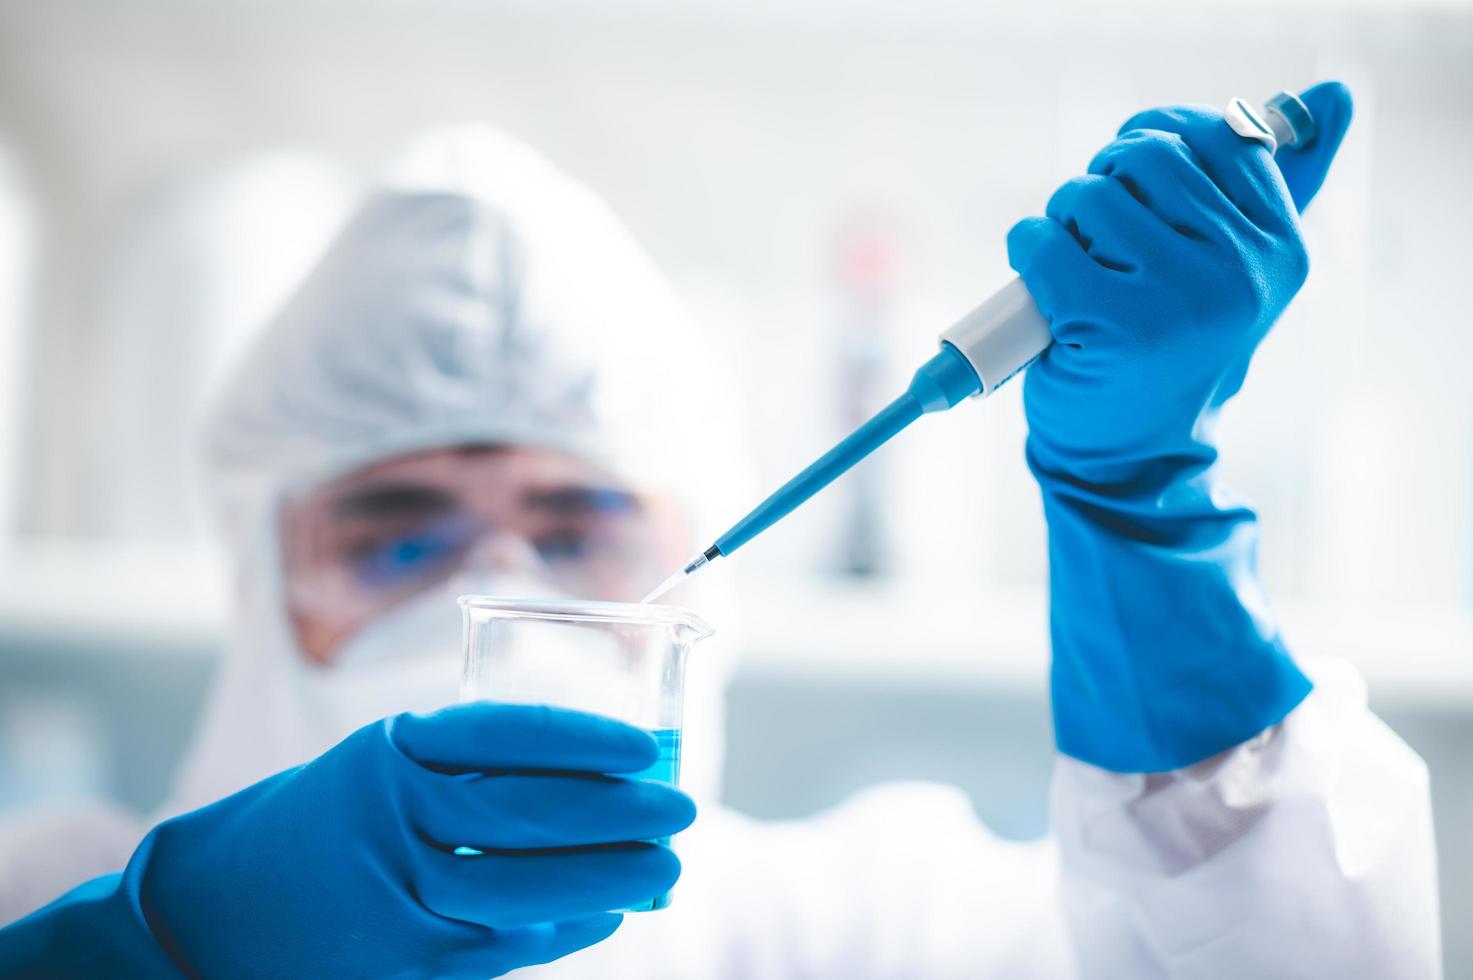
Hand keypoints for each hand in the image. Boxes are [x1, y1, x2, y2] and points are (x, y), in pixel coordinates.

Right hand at [133, 703, 693, 977]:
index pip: (506, 734)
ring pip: (524, 889)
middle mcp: (390, 821)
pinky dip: (564, 929)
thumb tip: (592, 778)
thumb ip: (464, 768)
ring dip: (609, 878)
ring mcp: (395, 901)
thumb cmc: (316, 825)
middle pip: (527, 814)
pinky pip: (503, 948)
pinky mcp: (403, 967)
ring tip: (666, 866)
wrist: (211, 914)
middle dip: (619, 812)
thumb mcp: (378, 768)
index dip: (587, 740)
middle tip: (682, 808)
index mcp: (390, 754)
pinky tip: (608, 912)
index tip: (647, 745)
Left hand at [1005, 83, 1351, 772]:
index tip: (1131, 185)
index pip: (1214, 132)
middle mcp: (1244, 270)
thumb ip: (1278, 187)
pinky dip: (1025, 256)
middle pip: (1145, 154)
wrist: (1130, 460)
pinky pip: (1041, 241)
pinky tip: (1043, 298)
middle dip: (1101, 185)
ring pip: (1086, 194)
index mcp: (1282, 248)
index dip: (1152, 144)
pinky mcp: (1114, 323)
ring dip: (1059, 226)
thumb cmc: (1167, 356)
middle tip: (1096, 242)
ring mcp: (1182, 299)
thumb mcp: (1232, 273)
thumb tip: (1331, 96)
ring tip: (1076, 281)